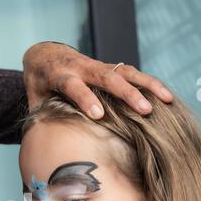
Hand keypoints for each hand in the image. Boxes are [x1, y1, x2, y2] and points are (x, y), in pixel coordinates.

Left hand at [23, 42, 172, 117]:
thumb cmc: (39, 83)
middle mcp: (82, 68)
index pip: (73, 85)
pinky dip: (149, 83)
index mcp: (60, 75)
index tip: (98, 114)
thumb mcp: (34, 98)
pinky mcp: (110, 68)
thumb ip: (40, 117)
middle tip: (143, 110)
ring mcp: (99, 66)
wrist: (45, 54)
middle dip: (126, 94)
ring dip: (146, 85)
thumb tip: (44, 146)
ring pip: (125, 72)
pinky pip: (131, 73)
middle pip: (107, 77)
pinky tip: (164, 97)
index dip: (85, 98)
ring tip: (165, 101)